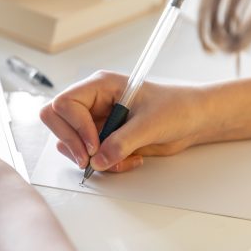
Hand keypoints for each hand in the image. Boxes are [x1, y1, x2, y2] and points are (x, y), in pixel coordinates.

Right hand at [40, 70, 207, 171]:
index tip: (95, 144)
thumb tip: (98, 160)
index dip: (75, 127)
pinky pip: (89, 156)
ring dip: (90, 158)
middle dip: (71, 143)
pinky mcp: (103, 139)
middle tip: (90, 159)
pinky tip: (128, 160)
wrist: (194, 120)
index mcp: (100, 86)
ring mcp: (96, 121)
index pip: (65, 104)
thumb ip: (122, 142)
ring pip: (69, 142)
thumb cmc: (177, 108)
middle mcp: (92, 102)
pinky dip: (104, 164)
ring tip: (119, 160)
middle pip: (55, 120)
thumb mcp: (151, 124)